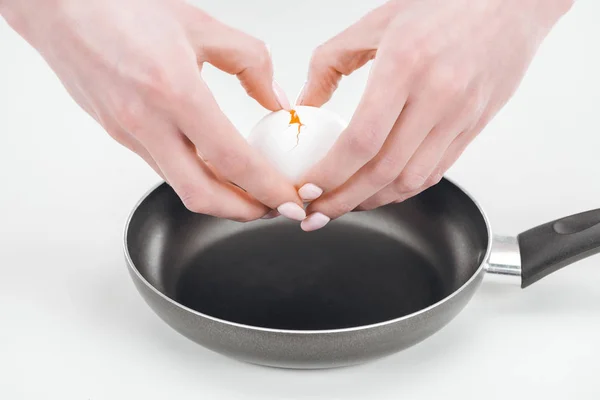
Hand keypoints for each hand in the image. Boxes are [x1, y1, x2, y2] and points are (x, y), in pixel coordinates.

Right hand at [1, 0, 305, 221]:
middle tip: (271, 208)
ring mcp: (128, 133)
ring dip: (219, 197)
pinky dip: (194, 176)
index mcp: (173, 91)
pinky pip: (163, 168)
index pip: (231, 159)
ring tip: (248, 189)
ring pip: (180, 185)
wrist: (59, 6)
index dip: (267, 187)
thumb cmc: (121, 7)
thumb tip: (275, 98)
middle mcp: (146, 122)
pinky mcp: (118, 135)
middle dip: (243, 212)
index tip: (290, 199)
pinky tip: (212, 166)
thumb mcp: (201, 26)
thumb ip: (250, 63)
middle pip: (201, 195)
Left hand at [296, 0, 572, 230]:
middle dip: (343, 201)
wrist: (511, 1)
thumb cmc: (444, 4)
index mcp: (406, 64)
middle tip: (317, 213)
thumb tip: (305, 104)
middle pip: (383, 171)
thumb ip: (331, 62)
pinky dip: (402, 189)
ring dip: (372, 202)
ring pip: (411, 180)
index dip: (331, 173)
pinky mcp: (473, 127)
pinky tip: (380, 190)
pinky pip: (435, 172)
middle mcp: (437, 95)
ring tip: (344, 206)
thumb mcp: (377, 21)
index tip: (308, 188)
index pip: (362, 140)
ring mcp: (460, 115)